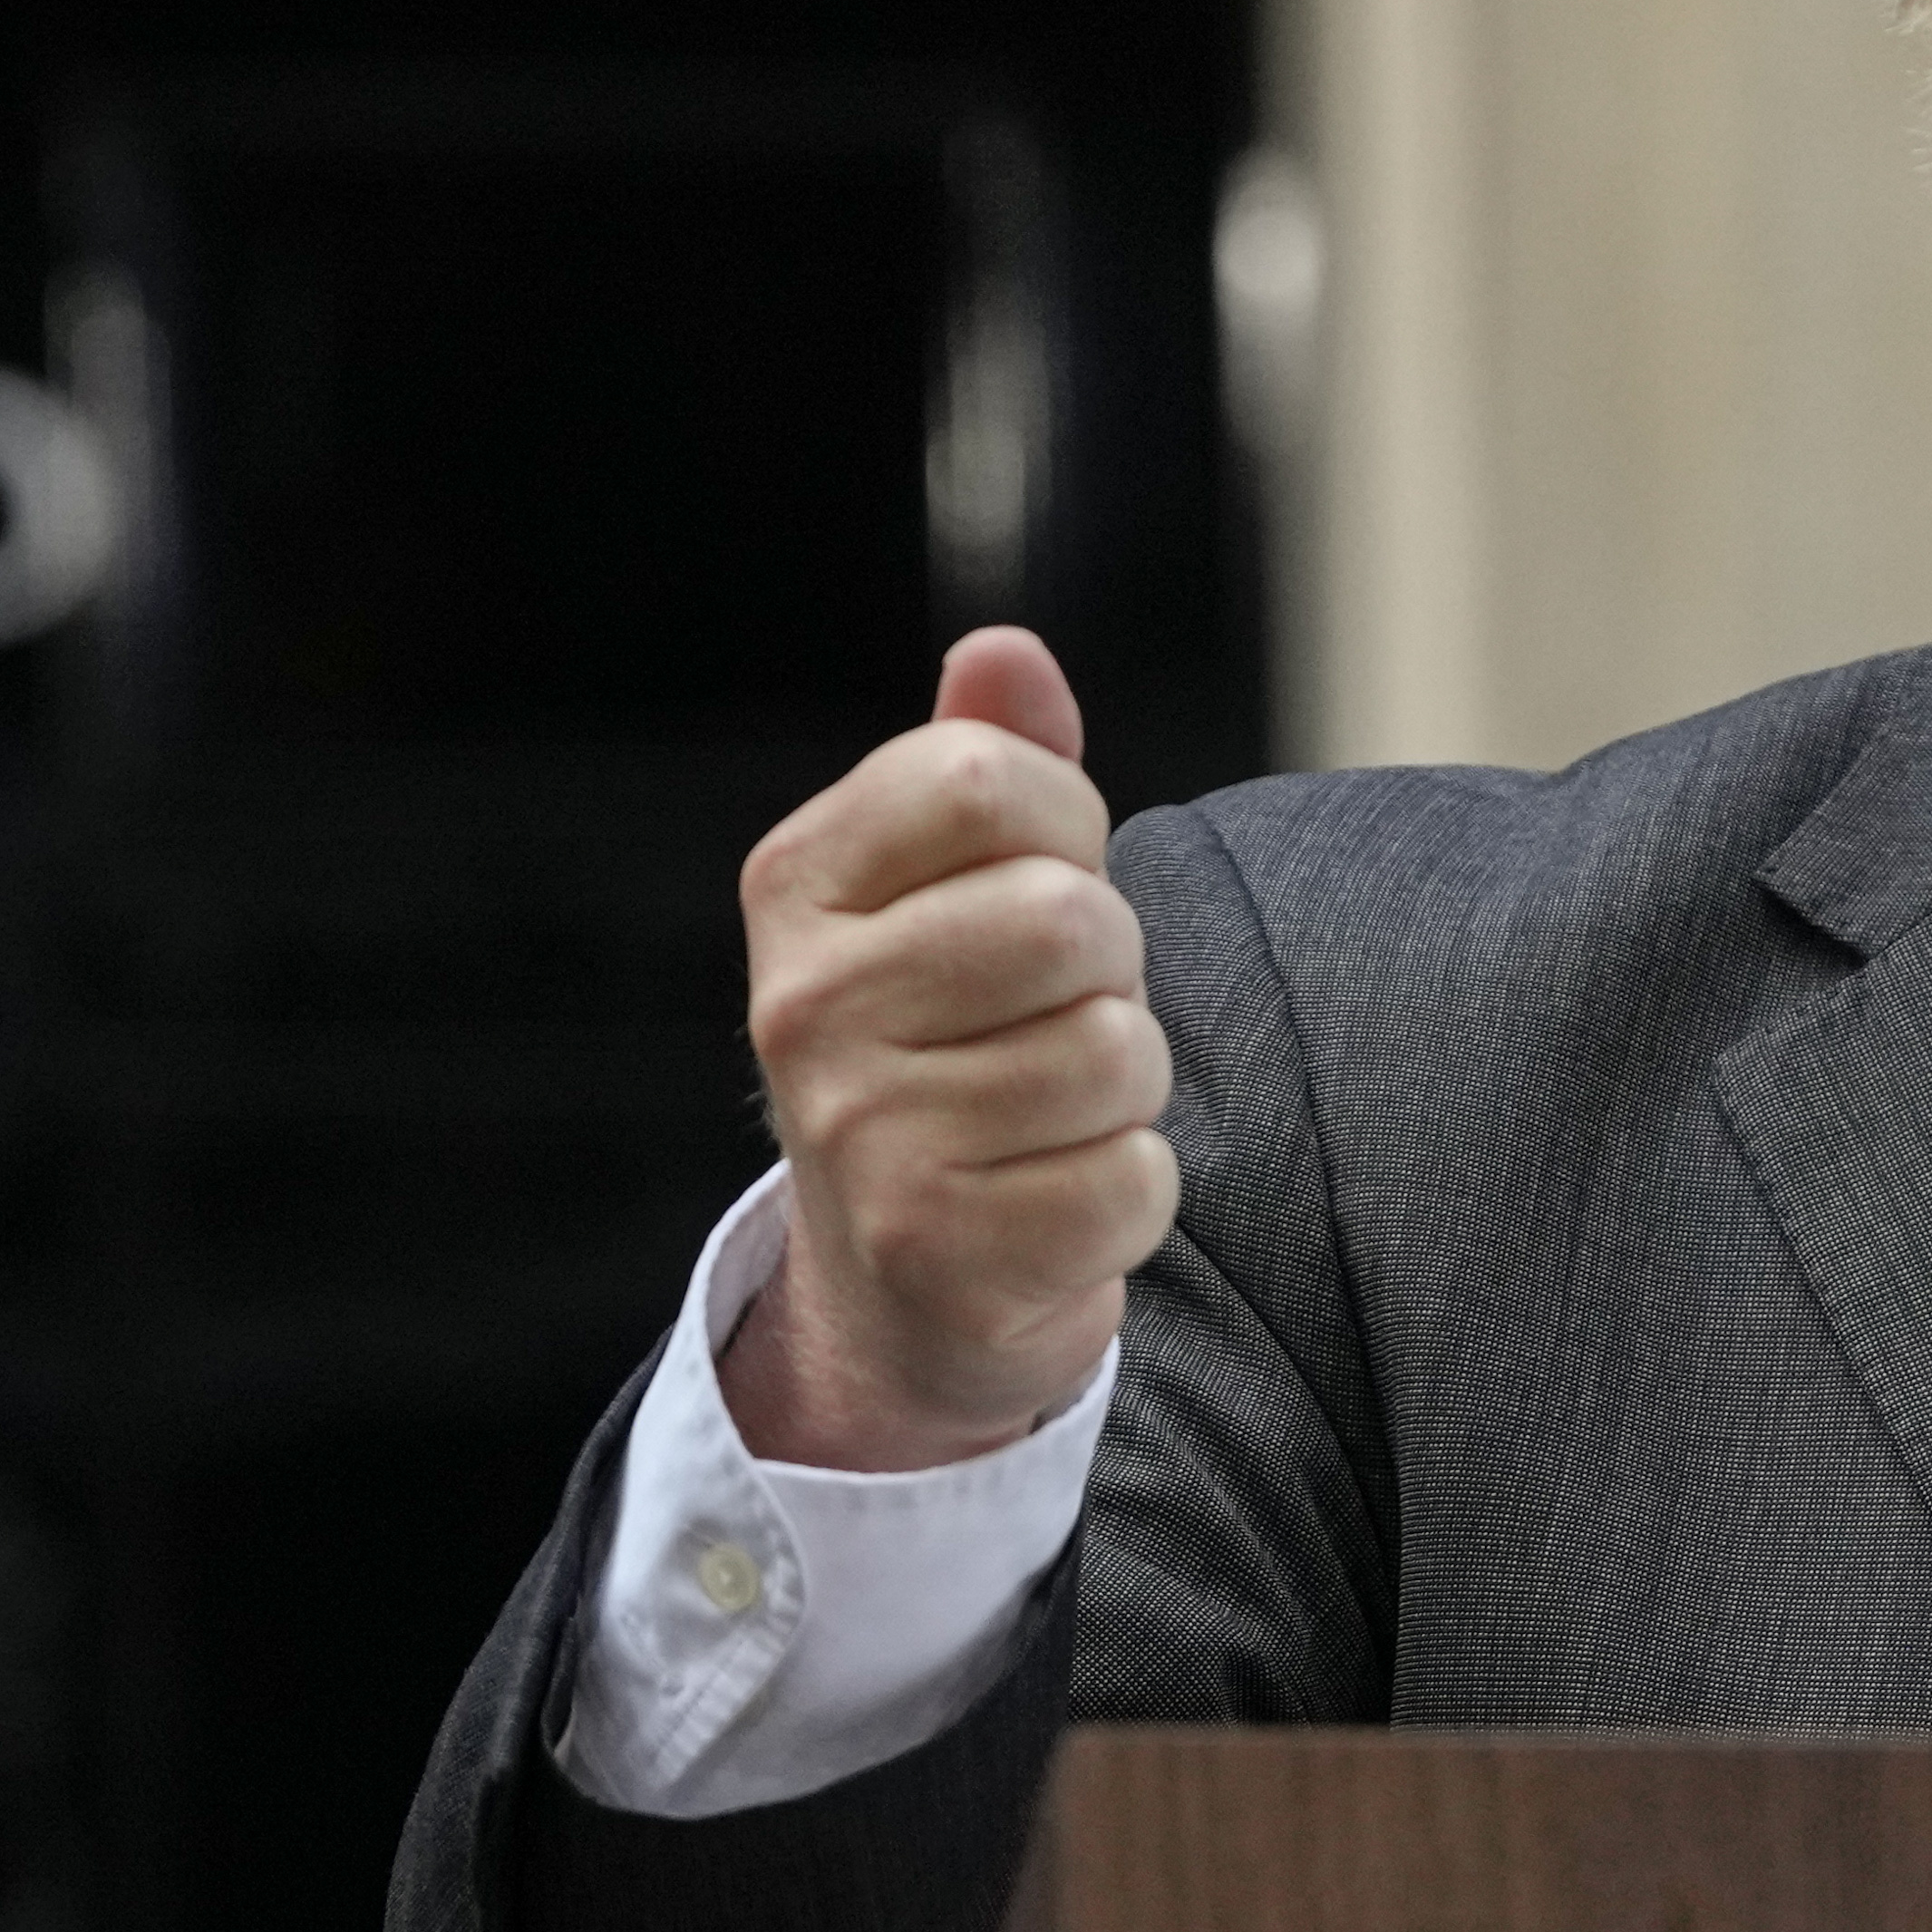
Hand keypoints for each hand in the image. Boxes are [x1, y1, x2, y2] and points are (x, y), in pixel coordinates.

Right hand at [720, 629, 1181, 1470]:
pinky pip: (1132, 1178)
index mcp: (799, 884)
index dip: (1066, 827)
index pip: (990, 776)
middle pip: (1069, 918)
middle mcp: (803, 1006)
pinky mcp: (939, 1253)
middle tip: (1050, 1020)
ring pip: (1115, 1052)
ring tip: (1048, 1114)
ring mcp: (861, 1137)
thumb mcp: (954, 887)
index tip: (1036, 885)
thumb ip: (990, 759)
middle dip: (1108, 970)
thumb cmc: (956, 1041)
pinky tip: (1052, 1200)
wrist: (900, 1281)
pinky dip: (1129, 1193)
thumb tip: (1006, 651)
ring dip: (1123, 1088)